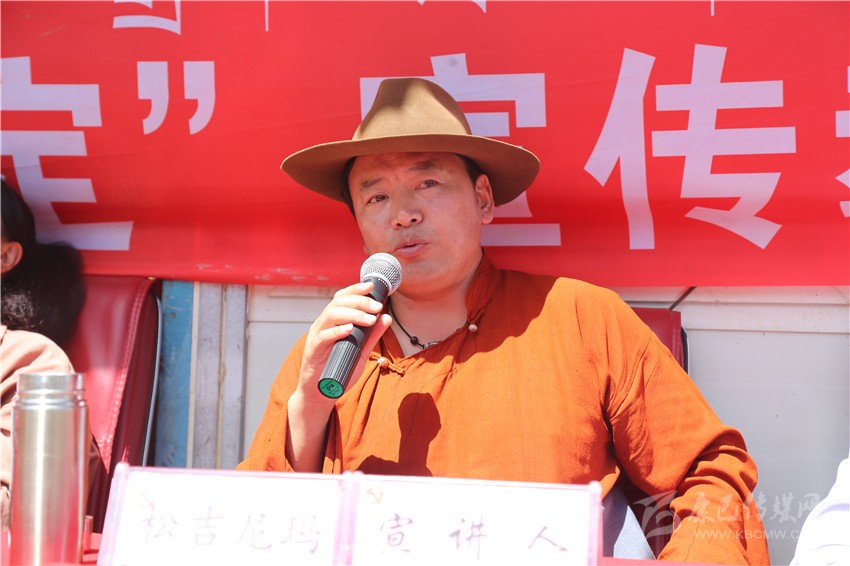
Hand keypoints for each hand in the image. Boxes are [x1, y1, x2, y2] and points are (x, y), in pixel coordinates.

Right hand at [296, 281, 391, 405]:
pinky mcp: (313, 350)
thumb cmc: (339, 369)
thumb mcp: (360, 351)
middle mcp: (323, 324)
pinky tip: (349, 329)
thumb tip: (386, 318)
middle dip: (360, 302)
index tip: (372, 286)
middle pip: (338, 303)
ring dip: (353, 314)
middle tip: (377, 307)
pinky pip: (323, 337)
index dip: (356, 289)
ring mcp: (316, 336)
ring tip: (370, 319)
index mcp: (333, 321)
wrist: (320, 393)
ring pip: (331, 315)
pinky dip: (336, 331)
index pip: (342, 298)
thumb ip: (372, 335)